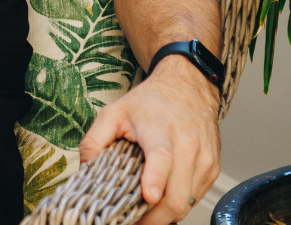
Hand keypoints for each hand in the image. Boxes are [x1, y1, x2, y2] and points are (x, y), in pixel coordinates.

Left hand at [79, 56, 220, 224]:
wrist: (187, 87)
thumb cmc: (150, 101)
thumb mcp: (114, 112)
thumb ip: (95, 140)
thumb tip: (86, 169)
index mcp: (160, 130)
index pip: (162, 158)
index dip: (155, 180)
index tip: (148, 196)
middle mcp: (187, 146)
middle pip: (176, 195)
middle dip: (154, 218)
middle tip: (131, 222)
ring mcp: (203, 160)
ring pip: (187, 203)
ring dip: (165, 216)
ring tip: (143, 213)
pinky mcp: (212, 170)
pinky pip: (195, 198)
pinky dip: (177, 205)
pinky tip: (160, 200)